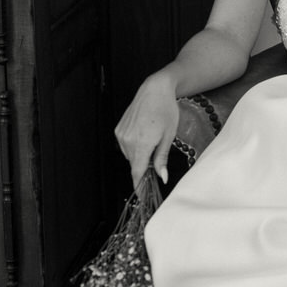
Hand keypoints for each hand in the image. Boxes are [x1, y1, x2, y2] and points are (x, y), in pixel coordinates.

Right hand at [115, 72, 179, 188]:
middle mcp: (127, 141)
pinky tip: (144, 135)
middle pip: (134, 165)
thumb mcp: (169, 136)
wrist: (154, 90)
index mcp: (142, 144)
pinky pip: (125, 146)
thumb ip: (162, 159)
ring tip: (152, 141)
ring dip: (139, 156)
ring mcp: (121, 135)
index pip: (137, 173)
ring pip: (130, 156)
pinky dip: (134, 146)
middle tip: (156, 161)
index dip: (139, 186)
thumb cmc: (166, 111)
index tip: (142, 195)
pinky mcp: (118, 129)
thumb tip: (161, 177)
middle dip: (144, 168)